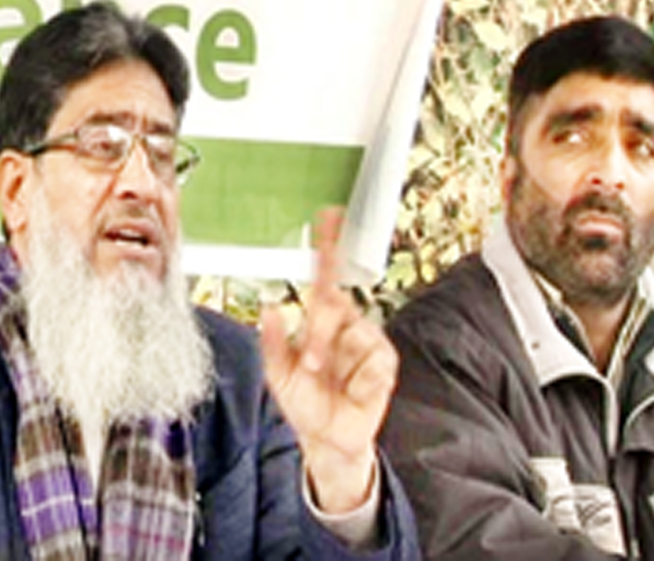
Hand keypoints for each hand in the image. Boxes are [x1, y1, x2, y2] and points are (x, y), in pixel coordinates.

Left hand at [261, 208, 398, 513]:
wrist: (328, 438)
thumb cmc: (305, 402)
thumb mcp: (279, 376)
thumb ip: (273, 343)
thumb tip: (268, 308)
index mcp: (320, 319)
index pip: (324, 276)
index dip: (327, 246)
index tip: (327, 217)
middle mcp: (346, 323)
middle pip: (334, 306)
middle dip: (319, 337)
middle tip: (311, 366)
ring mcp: (367, 341)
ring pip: (355, 335)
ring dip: (338, 363)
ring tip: (333, 382)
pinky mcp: (385, 362)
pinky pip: (373, 362)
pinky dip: (359, 382)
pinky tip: (355, 391)